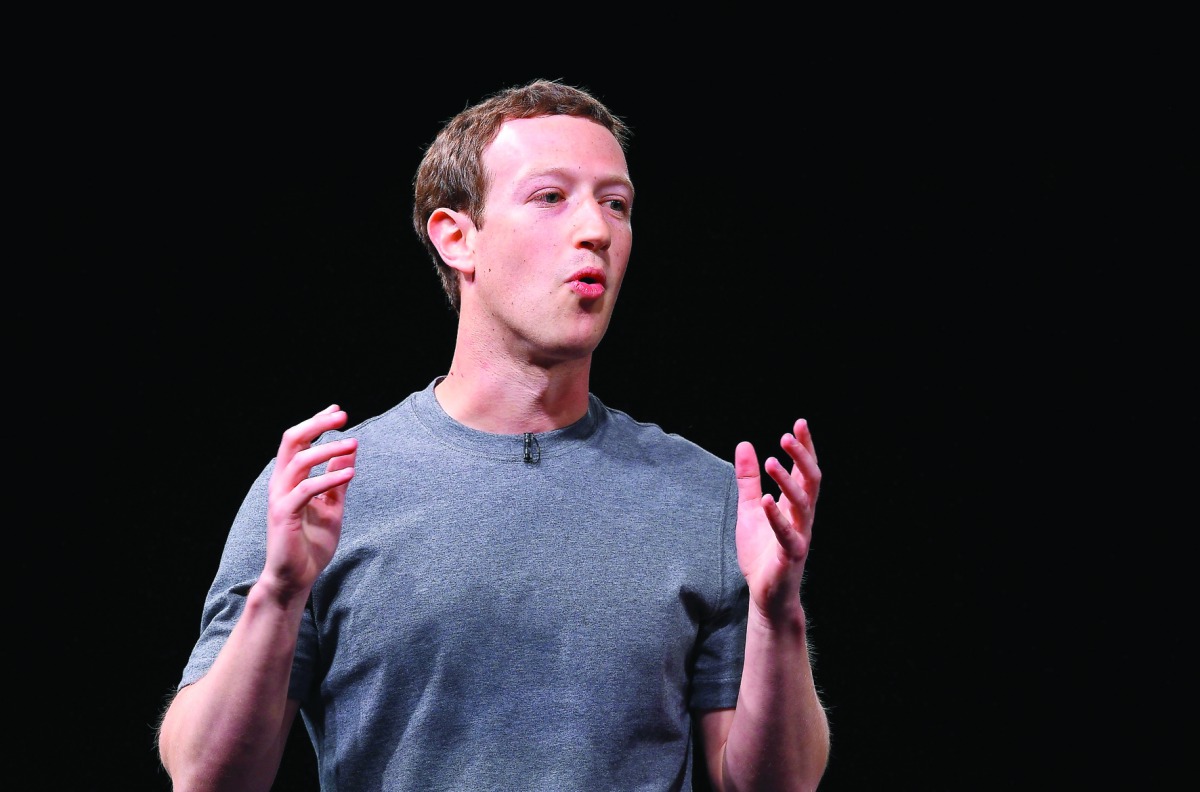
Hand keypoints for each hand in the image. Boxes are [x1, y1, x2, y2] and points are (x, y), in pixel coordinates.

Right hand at [263, 404, 356, 599]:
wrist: (295, 579)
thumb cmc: (311, 544)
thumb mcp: (332, 506)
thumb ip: (338, 480)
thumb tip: (350, 451)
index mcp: (290, 479)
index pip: (298, 441)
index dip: (316, 423)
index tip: (338, 411)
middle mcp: (281, 483)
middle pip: (292, 441)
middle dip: (317, 425)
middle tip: (342, 416)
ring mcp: (280, 498)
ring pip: (299, 461)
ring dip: (327, 449)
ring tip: (352, 443)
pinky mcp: (284, 515)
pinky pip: (306, 489)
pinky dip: (328, 478)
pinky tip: (350, 473)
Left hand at [734, 418, 820, 619]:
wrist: (766, 594)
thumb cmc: (762, 552)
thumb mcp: (750, 508)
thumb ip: (748, 479)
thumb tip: (744, 445)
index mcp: (795, 504)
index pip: (805, 470)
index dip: (805, 447)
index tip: (800, 423)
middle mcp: (803, 516)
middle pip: (812, 481)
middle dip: (803, 457)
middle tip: (788, 436)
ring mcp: (799, 535)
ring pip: (803, 504)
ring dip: (788, 481)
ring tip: (771, 460)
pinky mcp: (790, 555)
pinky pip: (788, 534)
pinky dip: (777, 516)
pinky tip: (766, 500)